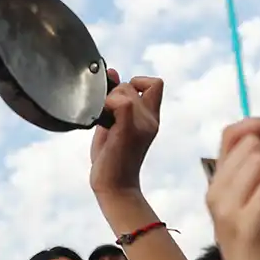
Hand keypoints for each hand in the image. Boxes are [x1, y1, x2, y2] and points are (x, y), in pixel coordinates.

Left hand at [90, 71, 161, 195]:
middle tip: (107, 115)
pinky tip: (103, 120)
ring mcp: (142, 124)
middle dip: (115, 92)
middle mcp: (150, 119)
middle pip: (133, 84)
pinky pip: (121, 102)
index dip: (137, 82)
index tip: (121, 98)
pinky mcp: (129, 130)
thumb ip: (115, 101)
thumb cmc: (111, 159)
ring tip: (105, 121)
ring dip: (109, 99)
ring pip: (125, 89)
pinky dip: (107, 104)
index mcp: (150, 117)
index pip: (156, 84)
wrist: (114, 186)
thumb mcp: (113, 123)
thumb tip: (113, 72)